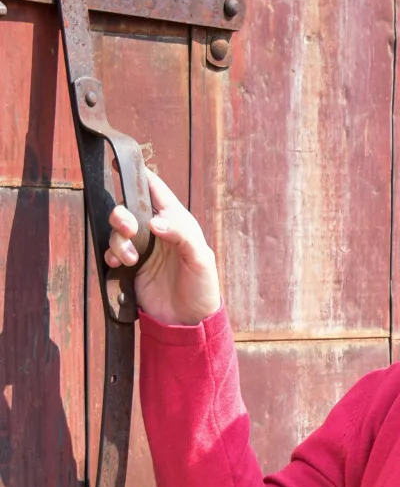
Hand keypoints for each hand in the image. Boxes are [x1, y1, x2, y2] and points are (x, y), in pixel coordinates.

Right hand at [105, 170, 221, 325]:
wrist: (190, 322)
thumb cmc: (202, 287)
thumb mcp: (201, 258)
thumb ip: (182, 235)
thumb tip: (155, 221)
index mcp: (176, 221)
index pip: (155, 190)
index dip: (138, 175)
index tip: (117, 163)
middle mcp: (156, 231)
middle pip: (128, 208)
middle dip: (122, 214)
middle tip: (129, 228)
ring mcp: (141, 248)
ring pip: (117, 230)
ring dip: (118, 239)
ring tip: (130, 258)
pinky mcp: (129, 267)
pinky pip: (111, 252)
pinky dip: (110, 254)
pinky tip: (118, 264)